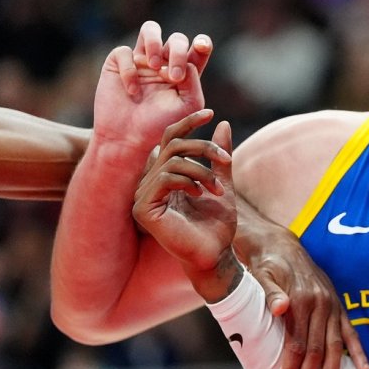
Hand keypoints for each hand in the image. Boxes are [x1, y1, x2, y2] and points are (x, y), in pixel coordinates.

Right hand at [95, 21, 212, 153]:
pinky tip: (132, 90)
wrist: (128, 138)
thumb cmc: (160, 125)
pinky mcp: (118, 63)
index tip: (202, 47)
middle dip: (178, 52)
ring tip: (155, 67)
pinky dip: (129, 70)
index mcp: (184, 72)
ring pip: (150, 29)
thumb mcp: (187, 107)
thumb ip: (193, 83)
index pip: (197, 50)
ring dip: (155, 43)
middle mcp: (164, 62)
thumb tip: (189, 63)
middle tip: (174, 77)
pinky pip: (124, 51)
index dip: (202, 43)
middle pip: (176, 39)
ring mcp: (141, 60)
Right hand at [132, 113, 236, 300]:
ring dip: (202, 170)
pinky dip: (188, 181)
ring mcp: (143, 197)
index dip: (186, 122)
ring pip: (172, 161)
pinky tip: (200, 194)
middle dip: (203, 147)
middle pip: (172, 145)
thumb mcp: (223, 183)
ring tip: (219, 189)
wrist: (216, 254)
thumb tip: (222, 123)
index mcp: (164, 176)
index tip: (210, 113)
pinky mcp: (143, 209)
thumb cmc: (217, 224)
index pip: (168, 139)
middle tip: (226, 159)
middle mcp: (149, 184)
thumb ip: (219, 157)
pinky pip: (164, 178)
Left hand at [234, 206, 368, 368]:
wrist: (282, 246)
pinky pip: (351, 333)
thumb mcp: (262, 275)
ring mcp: (333, 307)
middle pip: (316, 350)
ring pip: (335, 346)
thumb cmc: (267, 266)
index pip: (297, 344)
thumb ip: (271, 293)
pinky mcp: (339, 308)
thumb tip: (280, 307)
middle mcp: (321, 305)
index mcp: (302, 300)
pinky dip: (359, 352)